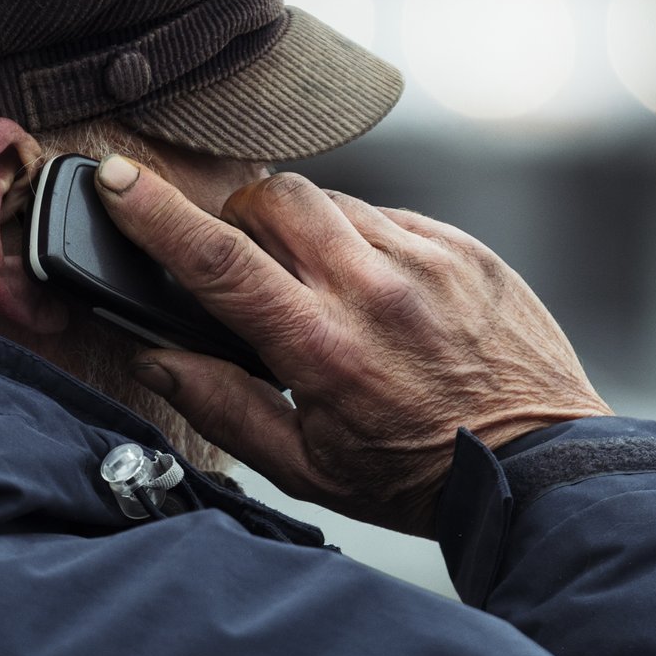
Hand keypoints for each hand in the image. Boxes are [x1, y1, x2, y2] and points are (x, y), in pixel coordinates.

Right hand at [93, 155, 610, 535]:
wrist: (538, 466)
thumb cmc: (417, 476)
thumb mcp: (306, 469)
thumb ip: (224, 408)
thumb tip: (156, 358)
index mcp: (322, 349)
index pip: (218, 260)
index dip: (157, 213)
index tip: (117, 180)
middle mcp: (372, 291)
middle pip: (271, 200)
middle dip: (239, 215)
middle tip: (242, 259)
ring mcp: (424, 260)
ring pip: (329, 201)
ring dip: (302, 227)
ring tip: (317, 286)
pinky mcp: (462, 246)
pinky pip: (386, 215)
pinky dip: (361, 240)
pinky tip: (375, 291)